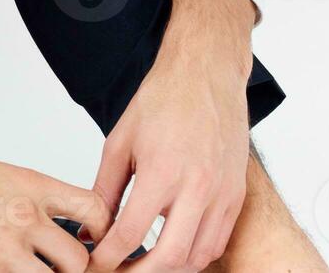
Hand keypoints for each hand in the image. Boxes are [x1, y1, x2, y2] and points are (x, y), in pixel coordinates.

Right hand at [0, 145, 110, 272]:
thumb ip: (22, 196)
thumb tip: (44, 221)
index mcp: (27, 185)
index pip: (93, 208)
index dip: (100, 229)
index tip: (92, 239)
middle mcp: (23, 217)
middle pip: (78, 258)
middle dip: (70, 270)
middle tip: (56, 269)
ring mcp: (4, 251)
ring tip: (22, 270)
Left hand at [86, 0, 257, 272]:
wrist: (206, 76)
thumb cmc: (163, 101)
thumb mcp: (119, 142)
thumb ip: (105, 188)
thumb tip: (92, 226)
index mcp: (162, 173)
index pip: (130, 234)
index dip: (107, 257)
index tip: (93, 263)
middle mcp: (197, 189)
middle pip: (168, 258)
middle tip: (116, 272)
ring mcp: (222, 195)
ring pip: (196, 256)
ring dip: (168, 267)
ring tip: (141, 264)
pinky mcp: (236, 197)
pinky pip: (216, 242)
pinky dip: (194, 255)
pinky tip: (171, 249)